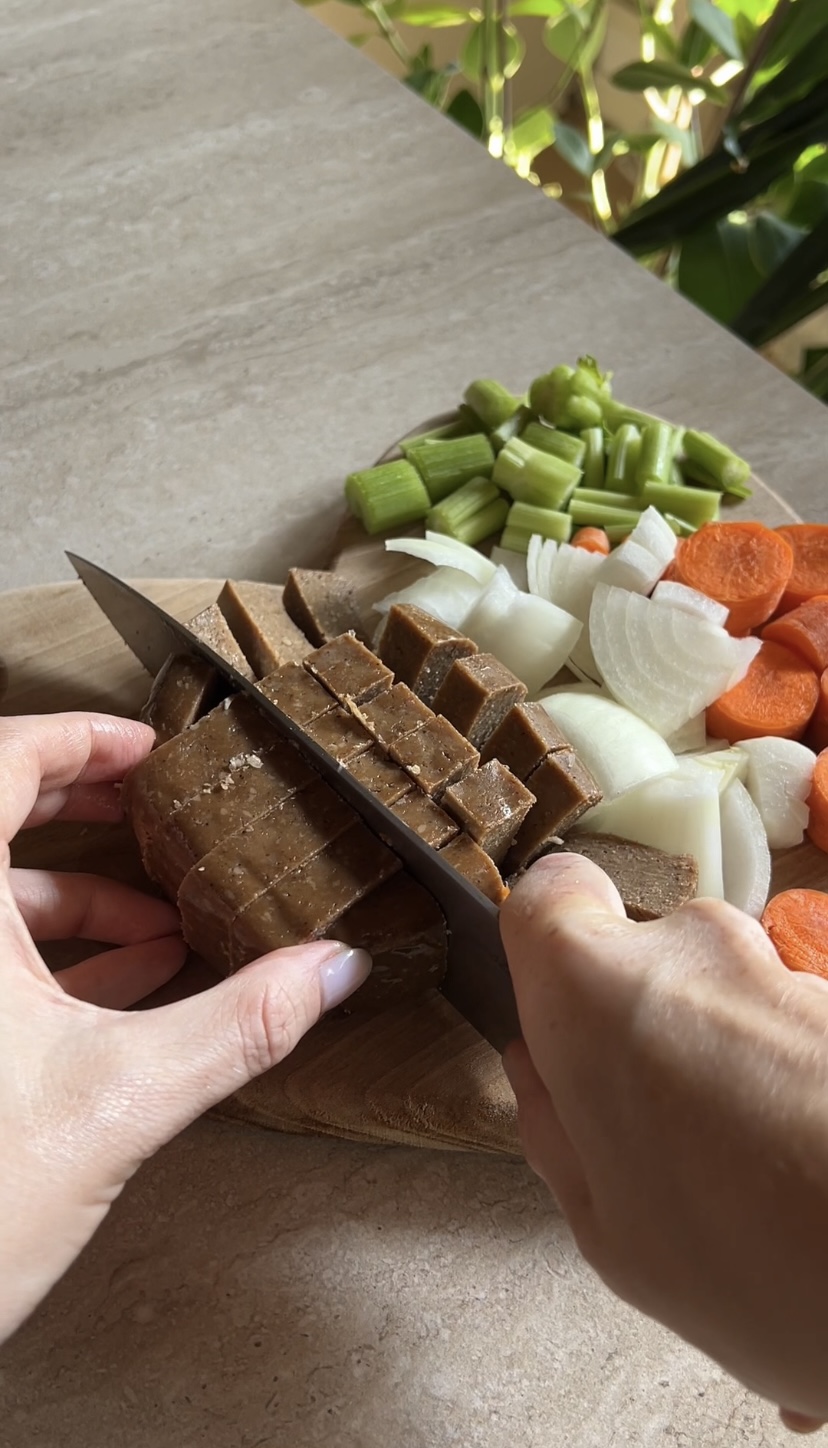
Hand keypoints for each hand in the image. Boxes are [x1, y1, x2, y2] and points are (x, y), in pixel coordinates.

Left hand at [0, 712, 370, 1343]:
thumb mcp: (120, 1099)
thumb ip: (235, 1025)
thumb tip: (329, 971)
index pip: (1, 764)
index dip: (77, 739)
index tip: (145, 745)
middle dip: (85, 809)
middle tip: (153, 804)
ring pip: (0, 900)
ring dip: (85, 899)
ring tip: (168, 921)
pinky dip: (62, 960)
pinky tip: (134, 984)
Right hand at [501, 854, 827, 1432]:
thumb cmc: (760, 1266)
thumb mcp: (611, 1234)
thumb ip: (554, 1128)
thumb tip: (536, 1068)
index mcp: (598, 991)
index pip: (551, 893)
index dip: (549, 950)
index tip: (562, 1015)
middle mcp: (697, 949)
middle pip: (652, 959)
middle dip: (655, 1030)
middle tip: (677, 1140)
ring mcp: (789, 968)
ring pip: (735, 998)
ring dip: (737, 1064)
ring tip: (764, 1179)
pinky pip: (799, 1029)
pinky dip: (798, 1082)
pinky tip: (815, 1171)